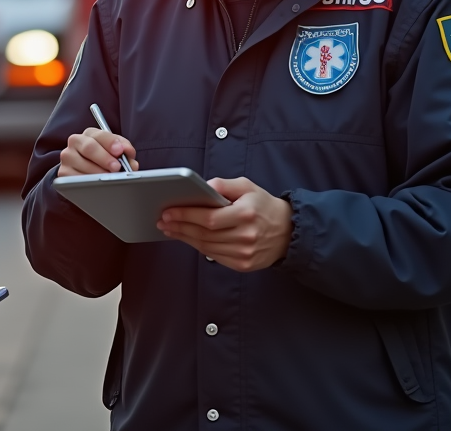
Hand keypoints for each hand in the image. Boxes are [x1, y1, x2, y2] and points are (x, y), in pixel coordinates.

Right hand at [58, 127, 139, 176]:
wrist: (86, 173)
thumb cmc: (103, 160)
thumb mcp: (115, 152)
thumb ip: (124, 150)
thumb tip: (129, 155)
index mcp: (90, 133)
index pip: (100, 134)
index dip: (111, 142)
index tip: (119, 151)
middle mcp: (76, 141)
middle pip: (89, 147)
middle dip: (105, 158)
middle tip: (116, 168)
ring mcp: (67, 157)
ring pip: (83, 164)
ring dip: (99, 173)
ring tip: (111, 179)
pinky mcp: (63, 173)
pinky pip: (76, 178)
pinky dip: (89, 183)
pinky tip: (98, 186)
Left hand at [156, 177, 292, 271]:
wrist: (288, 231)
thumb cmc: (263, 206)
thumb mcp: (247, 187)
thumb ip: (223, 185)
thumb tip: (200, 186)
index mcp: (246, 214)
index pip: (209, 218)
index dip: (186, 216)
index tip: (168, 211)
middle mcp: (246, 236)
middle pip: (204, 234)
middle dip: (180, 227)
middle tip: (162, 220)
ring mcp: (244, 253)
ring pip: (206, 247)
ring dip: (185, 238)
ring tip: (170, 229)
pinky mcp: (243, 265)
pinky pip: (214, 256)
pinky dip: (198, 247)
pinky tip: (188, 238)